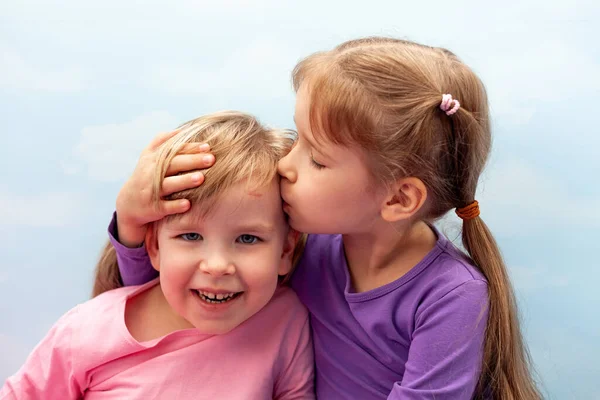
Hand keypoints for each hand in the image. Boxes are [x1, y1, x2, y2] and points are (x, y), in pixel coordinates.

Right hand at [116, 129, 214, 246]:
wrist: (129, 204)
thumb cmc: (146, 176)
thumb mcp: (148, 156)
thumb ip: (161, 141)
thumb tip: (182, 129)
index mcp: (152, 159)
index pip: (173, 150)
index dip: (190, 148)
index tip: (207, 147)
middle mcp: (151, 174)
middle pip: (173, 165)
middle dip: (192, 161)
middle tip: (211, 159)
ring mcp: (151, 191)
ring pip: (169, 185)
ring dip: (184, 181)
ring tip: (201, 178)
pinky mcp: (153, 208)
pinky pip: (165, 207)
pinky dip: (175, 206)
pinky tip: (188, 204)